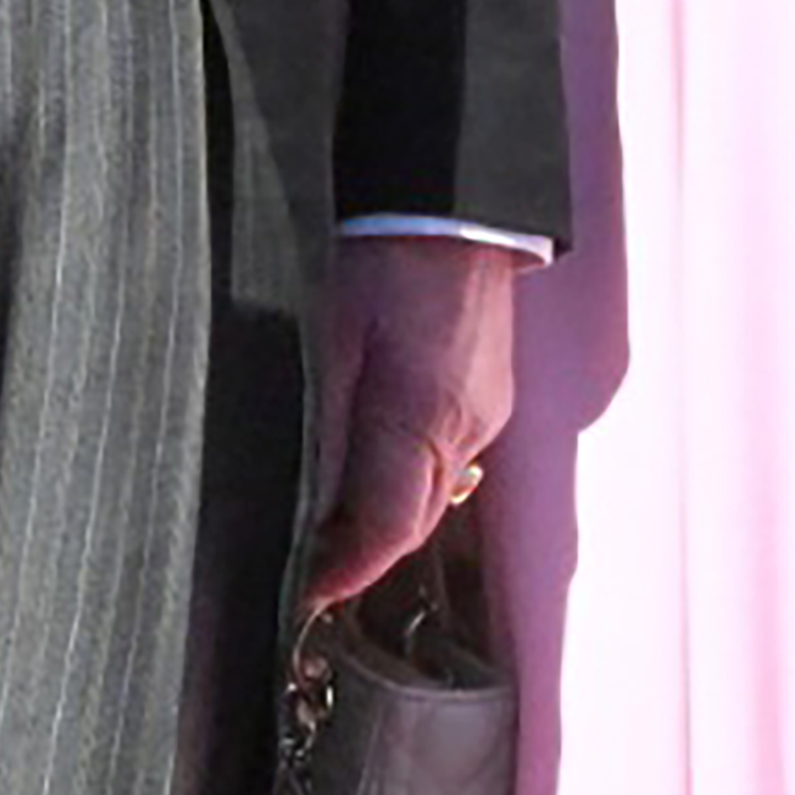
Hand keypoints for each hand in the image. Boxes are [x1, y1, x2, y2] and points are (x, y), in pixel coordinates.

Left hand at [308, 235, 519, 607]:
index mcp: (425, 421)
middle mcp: (466, 429)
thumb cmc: (384, 258)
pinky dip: (407, 481)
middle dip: (360, 554)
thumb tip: (312, 513)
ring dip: (384, 518)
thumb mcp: (331, 345)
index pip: (385, 532)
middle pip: (411, 525)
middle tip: (306, 567)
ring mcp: (485, 414)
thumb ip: (327, 435)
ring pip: (431, 496)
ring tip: (329, 527)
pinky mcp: (489, 396)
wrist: (448, 201)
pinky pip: (447, 461)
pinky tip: (371, 469)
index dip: (342, 572)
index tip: (304, 592)